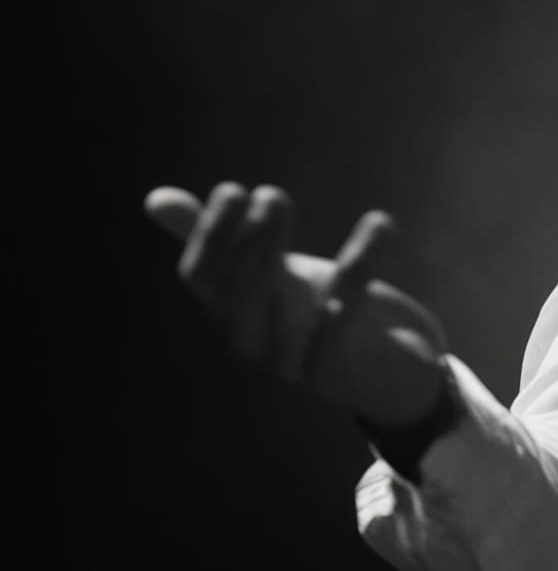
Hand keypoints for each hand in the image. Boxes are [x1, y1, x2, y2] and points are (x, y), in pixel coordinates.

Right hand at [145, 183, 452, 428]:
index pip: (201, 278)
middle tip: (273, 196)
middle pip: (240, 296)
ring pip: (290, 317)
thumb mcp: (271, 273)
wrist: (389, 374)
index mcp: (231, 315)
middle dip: (255, 244)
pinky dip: (358, 277)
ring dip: (307, 262)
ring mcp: (290, 370)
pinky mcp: (338, 380)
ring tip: (313, 210)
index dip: (209, 236)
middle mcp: (252, 346)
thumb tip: (155, 199)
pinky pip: (340, 333)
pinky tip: (378, 226)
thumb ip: (218, 238)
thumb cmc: (317, 315)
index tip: (232, 190)